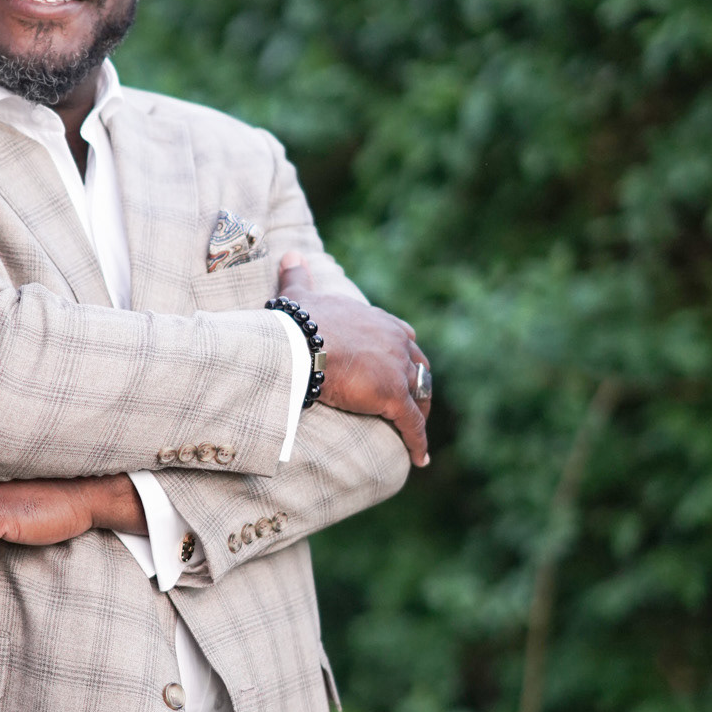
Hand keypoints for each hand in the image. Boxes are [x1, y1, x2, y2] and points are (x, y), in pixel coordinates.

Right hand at [277, 251, 431, 466]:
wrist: (302, 344)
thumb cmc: (299, 322)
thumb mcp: (300, 296)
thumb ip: (298, 276)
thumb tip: (290, 253)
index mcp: (378, 321)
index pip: (402, 336)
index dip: (404, 351)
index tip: (403, 362)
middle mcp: (396, 342)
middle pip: (418, 365)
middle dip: (418, 383)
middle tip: (413, 400)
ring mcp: (398, 370)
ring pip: (420, 394)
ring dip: (420, 412)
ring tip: (415, 429)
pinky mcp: (394, 397)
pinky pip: (412, 424)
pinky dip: (418, 441)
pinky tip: (421, 458)